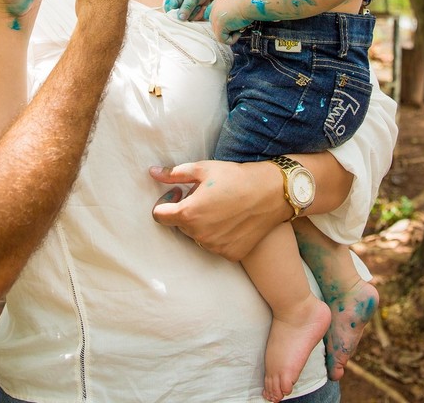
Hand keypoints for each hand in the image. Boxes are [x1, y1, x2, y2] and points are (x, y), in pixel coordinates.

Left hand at [149, 160, 286, 260]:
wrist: (272, 193)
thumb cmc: (235, 177)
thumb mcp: (202, 169)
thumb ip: (174, 174)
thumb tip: (152, 173)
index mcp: (188, 214)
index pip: (159, 215)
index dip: (166, 203)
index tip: (179, 192)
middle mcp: (199, 235)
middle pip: (179, 225)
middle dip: (186, 212)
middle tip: (204, 196)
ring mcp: (215, 247)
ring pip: (197, 236)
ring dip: (202, 224)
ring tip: (220, 207)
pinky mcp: (230, 254)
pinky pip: (215, 245)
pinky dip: (219, 235)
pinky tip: (231, 220)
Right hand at [164, 0, 213, 20]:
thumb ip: (186, 7)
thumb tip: (180, 18)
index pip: (168, 8)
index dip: (174, 14)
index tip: (184, 16)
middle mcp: (177, 2)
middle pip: (177, 15)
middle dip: (189, 14)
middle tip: (198, 7)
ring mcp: (184, 7)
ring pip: (186, 18)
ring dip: (195, 14)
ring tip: (201, 5)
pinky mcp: (190, 12)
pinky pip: (192, 18)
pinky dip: (199, 14)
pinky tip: (202, 7)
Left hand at [205, 0, 254, 44]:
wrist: (250, 1)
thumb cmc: (249, 1)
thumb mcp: (237, 1)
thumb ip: (231, 8)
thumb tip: (233, 20)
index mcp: (218, 2)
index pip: (209, 12)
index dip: (218, 19)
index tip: (228, 23)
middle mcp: (214, 10)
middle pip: (215, 25)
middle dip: (227, 28)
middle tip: (239, 25)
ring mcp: (214, 18)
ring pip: (219, 33)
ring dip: (231, 34)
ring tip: (240, 27)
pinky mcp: (219, 26)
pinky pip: (222, 39)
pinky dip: (232, 39)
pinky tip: (239, 33)